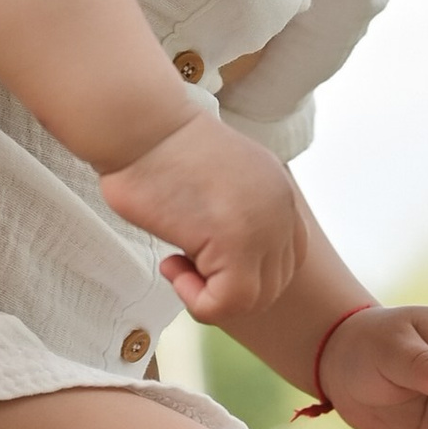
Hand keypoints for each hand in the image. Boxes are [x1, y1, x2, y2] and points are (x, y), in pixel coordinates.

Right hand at [100, 112, 309, 323]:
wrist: (141, 124)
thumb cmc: (156, 148)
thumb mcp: (214, 179)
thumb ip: (232, 212)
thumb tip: (216, 252)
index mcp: (278, 191)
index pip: (286, 258)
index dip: (243, 272)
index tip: (200, 253)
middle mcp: (282, 208)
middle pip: (273, 284)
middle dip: (226, 288)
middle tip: (183, 263)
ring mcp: (265, 226)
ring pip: (254, 300)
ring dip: (209, 296)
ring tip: (175, 265)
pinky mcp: (237, 244)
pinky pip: (227, 304)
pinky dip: (196, 301)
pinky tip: (171, 266)